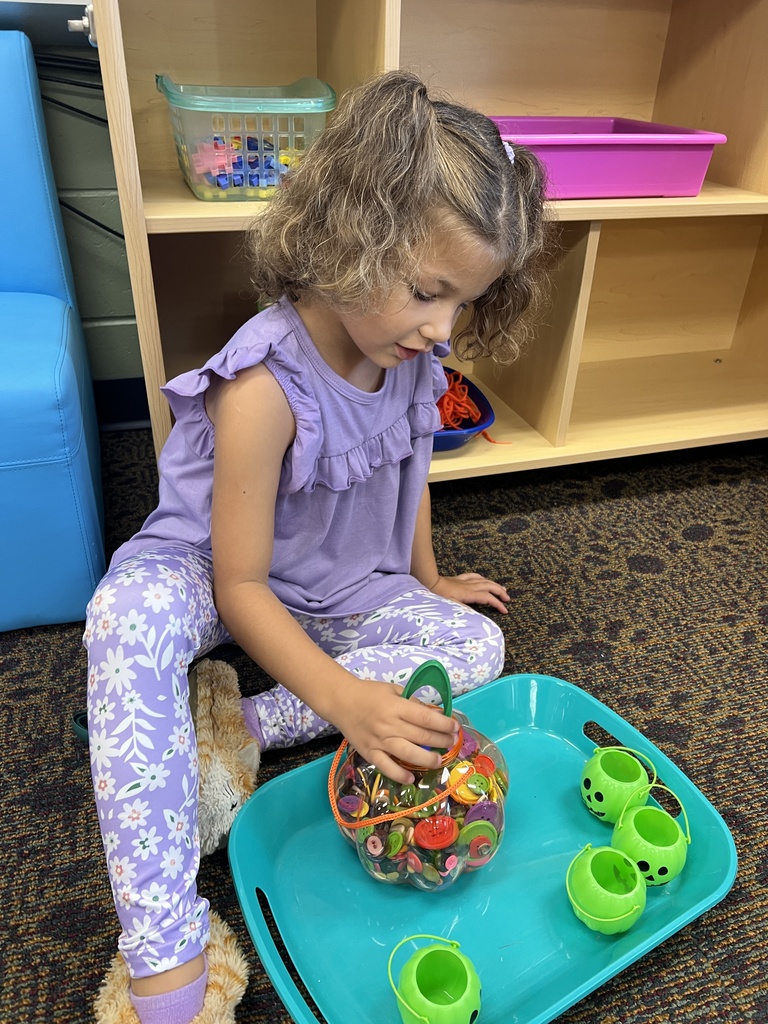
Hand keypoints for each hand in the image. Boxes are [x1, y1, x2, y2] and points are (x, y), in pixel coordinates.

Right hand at [333, 675, 458, 784]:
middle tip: (451, 743)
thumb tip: (432, 715)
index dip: (444, 724)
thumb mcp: (393, 690)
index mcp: (396, 707)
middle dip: (441, 741)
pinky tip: (410, 777)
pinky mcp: (369, 752)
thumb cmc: (369, 693)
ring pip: (407, 753)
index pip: (426, 718)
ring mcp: (379, 741)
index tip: (455, 727)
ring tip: (438, 761)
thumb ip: (412, 703)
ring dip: (426, 759)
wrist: (341, 701)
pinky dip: (398, 774)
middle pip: (420, 736)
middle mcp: (389, 725)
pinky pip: (385, 767)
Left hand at [431, 572, 509, 613]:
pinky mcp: (459, 579)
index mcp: (469, 594)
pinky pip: (474, 576)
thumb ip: (465, 611)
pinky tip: (484, 579)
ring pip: (484, 581)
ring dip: (494, 585)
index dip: (498, 604)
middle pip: (490, 587)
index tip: (505, 611)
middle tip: (508, 599)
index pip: (488, 598)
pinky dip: (482, 578)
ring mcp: (465, 581)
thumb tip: (478, 616)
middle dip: (500, 593)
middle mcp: (469, 586)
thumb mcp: (451, 606)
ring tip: (503, 589)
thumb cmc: (438, 596)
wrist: (429, 582)